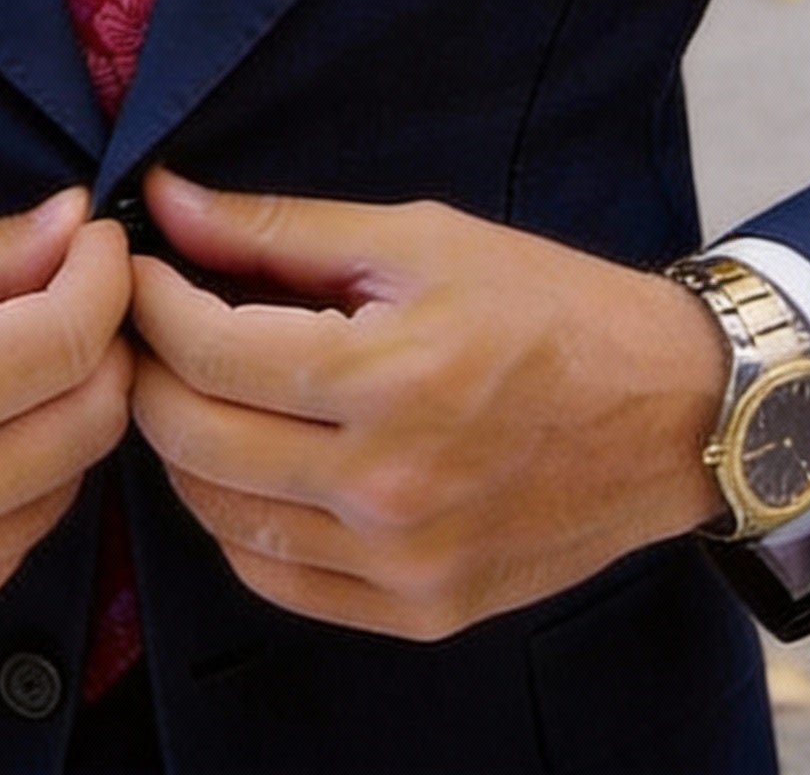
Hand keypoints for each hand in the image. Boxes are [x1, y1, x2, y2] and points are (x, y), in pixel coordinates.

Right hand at [0, 188, 131, 658]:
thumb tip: (74, 223)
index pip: (73, 339)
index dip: (105, 275)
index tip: (97, 241)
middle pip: (93, 421)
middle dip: (103, 341)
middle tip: (73, 292)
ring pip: (64, 490)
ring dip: (64, 416)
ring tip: (15, 360)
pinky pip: (8, 550)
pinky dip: (17, 486)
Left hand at [128, 170, 727, 641]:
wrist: (670, 413)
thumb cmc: (548, 306)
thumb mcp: (419, 238)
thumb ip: (281, 228)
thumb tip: (168, 200)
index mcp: (389, 379)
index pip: (208, 350)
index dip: (151, 300)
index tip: (139, 266)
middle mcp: (388, 487)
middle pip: (194, 437)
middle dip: (149, 369)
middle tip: (151, 323)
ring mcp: (401, 563)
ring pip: (219, 516)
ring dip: (183, 445)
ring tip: (195, 384)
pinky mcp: (418, 610)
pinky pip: (274, 577)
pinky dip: (237, 519)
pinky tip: (249, 460)